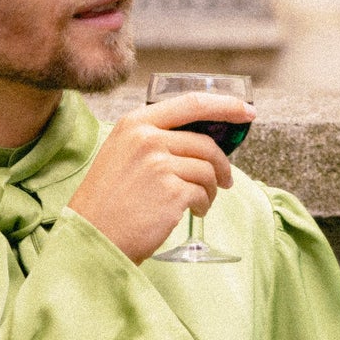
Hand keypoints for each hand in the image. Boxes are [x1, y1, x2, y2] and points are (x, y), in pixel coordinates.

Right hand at [67, 92, 255, 263]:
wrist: (93, 236)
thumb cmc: (109, 200)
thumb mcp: (123, 153)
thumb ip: (155, 139)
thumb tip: (202, 139)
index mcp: (135, 123)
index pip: (191, 103)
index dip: (225, 106)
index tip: (245, 111)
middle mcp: (147, 138)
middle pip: (205, 143)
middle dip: (222, 164)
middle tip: (226, 180)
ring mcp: (159, 164)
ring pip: (208, 170)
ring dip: (211, 190)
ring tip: (198, 203)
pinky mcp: (172, 191)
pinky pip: (204, 193)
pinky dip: (203, 204)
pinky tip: (191, 212)